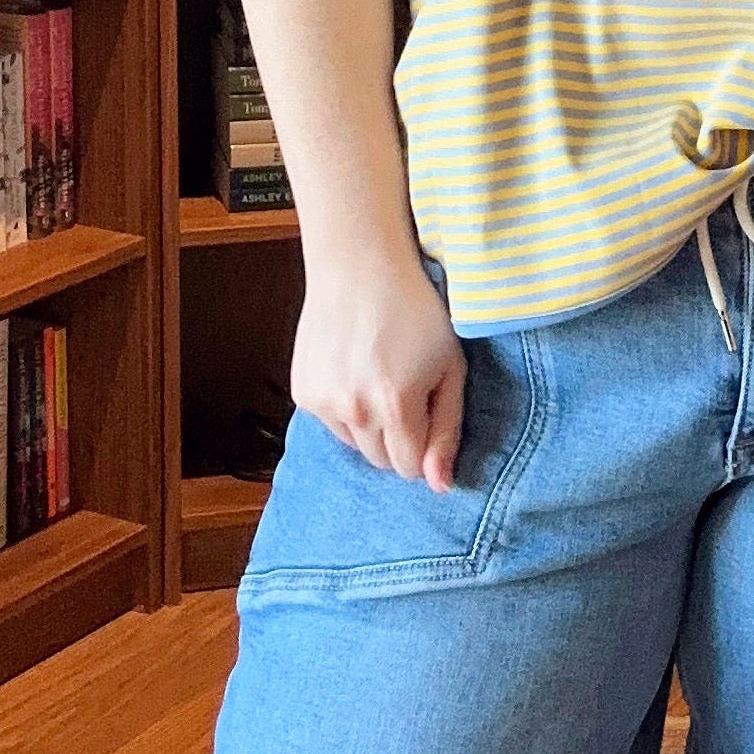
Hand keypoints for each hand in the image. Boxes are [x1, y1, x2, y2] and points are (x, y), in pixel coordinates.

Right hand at [291, 241, 463, 487]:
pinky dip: (344, 409)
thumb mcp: (450, 367)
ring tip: (377, 378)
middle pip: (381, 462)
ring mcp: (323, 402)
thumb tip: (440, 486)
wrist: (360, 266)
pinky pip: (330, 423)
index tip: (426, 415)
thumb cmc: (416, 312)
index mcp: (396, 405)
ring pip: (355, 444)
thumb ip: (447, 430)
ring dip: (370, 426)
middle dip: (398, 440)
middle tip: (404, 394)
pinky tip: (353, 370)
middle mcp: (355, 410)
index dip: (424, 447)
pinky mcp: (303, 392)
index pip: (410, 469)